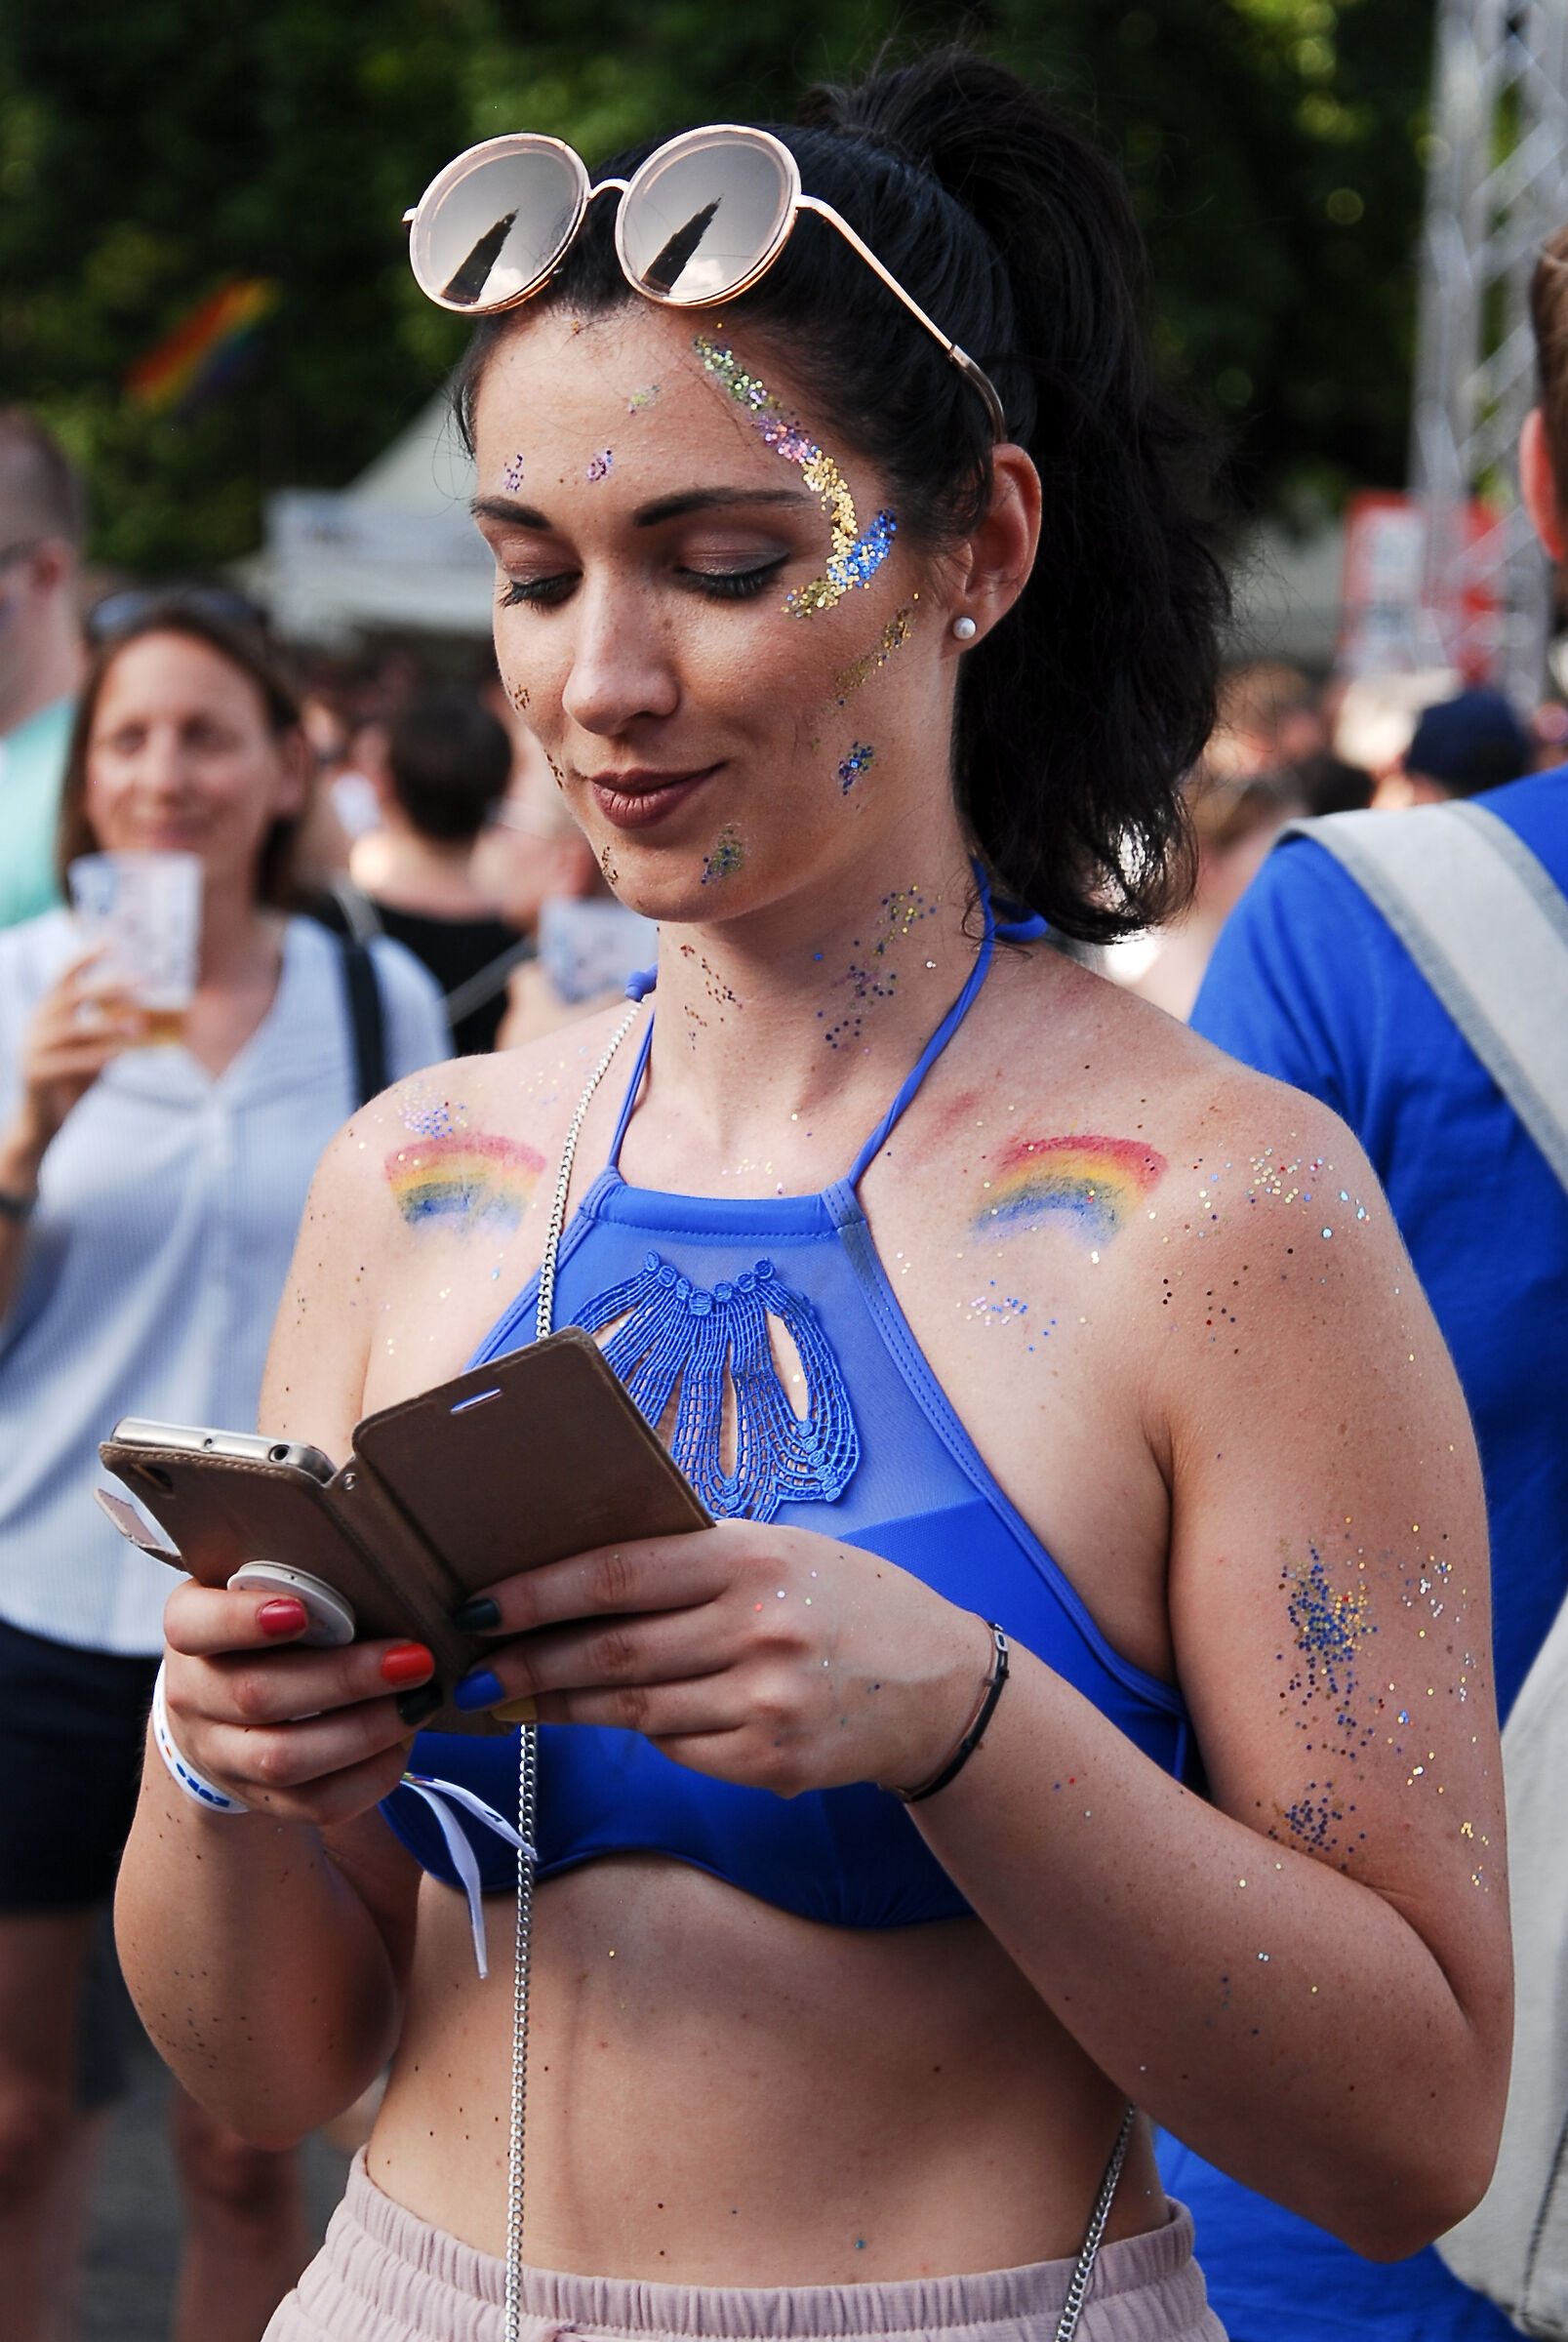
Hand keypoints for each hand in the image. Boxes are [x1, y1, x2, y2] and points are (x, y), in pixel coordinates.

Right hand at [1, 952, 147, 1186]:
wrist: (45, 1123)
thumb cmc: (74, 1082)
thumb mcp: (95, 1051)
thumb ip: (111, 1031)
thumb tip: (149, 1014)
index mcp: (47, 1014)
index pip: (63, 978)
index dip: (84, 958)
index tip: (111, 943)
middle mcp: (35, 1025)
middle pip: (69, 997)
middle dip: (105, 986)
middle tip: (140, 980)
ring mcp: (31, 1049)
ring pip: (71, 1029)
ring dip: (108, 1024)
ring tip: (141, 1024)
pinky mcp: (35, 1074)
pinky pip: (68, 1062)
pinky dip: (94, 1057)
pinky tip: (119, 1057)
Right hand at [159, 1579, 440, 1827]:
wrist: (228, 1710)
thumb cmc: (267, 1630)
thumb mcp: (262, 1592)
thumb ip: (301, 1581)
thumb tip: (385, 1574)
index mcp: (189, 1631)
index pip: (195, 1625)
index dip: (242, 1621)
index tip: (299, 1611)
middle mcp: (193, 1697)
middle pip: (257, 1696)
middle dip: (344, 1680)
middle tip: (414, 1658)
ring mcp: (221, 1756)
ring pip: (285, 1760)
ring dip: (365, 1731)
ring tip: (421, 1701)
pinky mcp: (260, 1800)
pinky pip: (316, 1804)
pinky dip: (370, 1776)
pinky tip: (404, 1743)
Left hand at [447, 1520, 993, 1797]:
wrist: (938, 1684)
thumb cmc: (841, 1600)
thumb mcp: (777, 1550)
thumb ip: (691, 1556)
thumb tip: (573, 1569)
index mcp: (749, 1558)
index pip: (617, 1575)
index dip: (537, 1592)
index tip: (478, 1604)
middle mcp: (757, 1627)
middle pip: (611, 1650)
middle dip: (527, 1662)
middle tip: (468, 1671)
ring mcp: (765, 1701)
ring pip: (632, 1710)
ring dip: (562, 1706)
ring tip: (510, 1700)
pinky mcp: (771, 1761)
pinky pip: (676, 1749)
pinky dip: (639, 1735)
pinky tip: (610, 1719)